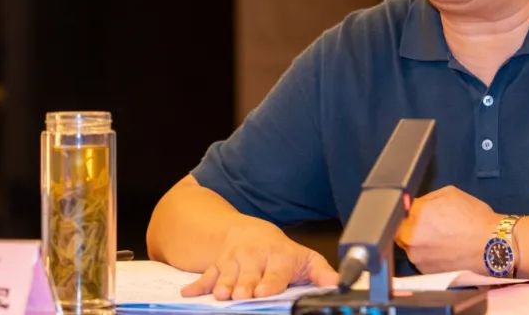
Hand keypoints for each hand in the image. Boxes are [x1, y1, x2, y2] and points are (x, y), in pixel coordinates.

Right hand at [180, 215, 337, 299]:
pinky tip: (188, 293)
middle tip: (242, 294)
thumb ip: (321, 273)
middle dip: (244, 285)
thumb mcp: (304, 258)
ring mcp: (234, 261)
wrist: (250, 233)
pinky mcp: (217, 266)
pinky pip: (205, 276)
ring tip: (221, 295)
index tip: (263, 291)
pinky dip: (197, 285)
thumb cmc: (279, 251)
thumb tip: (340, 284)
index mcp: (278, 256)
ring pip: (226, 275)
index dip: (270, 281)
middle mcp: (255, 257)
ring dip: (223, 285)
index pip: (275, 271)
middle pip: (248, 274)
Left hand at [395, 185, 501, 273]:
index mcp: (415, 216)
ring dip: (421, 242)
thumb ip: (426, 199)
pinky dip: (430, 255)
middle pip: (402, 231)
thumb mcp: (449, 194)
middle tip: (432, 224)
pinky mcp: (427, 273)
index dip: (409, 211)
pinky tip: (446, 249)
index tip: (416, 212)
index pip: (400, 211)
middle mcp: (412, 239)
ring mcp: (418, 258)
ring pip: (412, 247)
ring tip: (443, 237)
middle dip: (413, 227)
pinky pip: (422, 260)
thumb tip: (412, 204)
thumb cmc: (475, 219)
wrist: (493, 247)